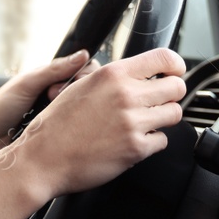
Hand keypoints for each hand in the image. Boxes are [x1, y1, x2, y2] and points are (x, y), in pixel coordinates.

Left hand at [0, 49, 100, 151]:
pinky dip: (72, 125)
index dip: (82, 73)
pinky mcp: (60, 132)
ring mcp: (60, 113)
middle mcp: (58, 93)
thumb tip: (83, 54)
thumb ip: (54, 70)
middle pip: (87, 86)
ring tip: (51, 113)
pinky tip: (61, 127)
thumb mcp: (26, 84)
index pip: (82, 67)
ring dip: (73, 108)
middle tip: (53, 97)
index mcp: (50, 77)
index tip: (68, 82)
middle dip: (76, 90)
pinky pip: (77, 126)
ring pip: (84, 107)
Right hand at [10, 47, 186, 200]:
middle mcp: (125, 95)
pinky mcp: (136, 148)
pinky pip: (162, 140)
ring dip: (162, 119)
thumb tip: (138, 75)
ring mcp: (133, 122)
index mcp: (112, 75)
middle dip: (171, 95)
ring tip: (144, 123)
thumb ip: (111, 79)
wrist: (42, 159)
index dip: (175, 67)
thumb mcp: (79, 87)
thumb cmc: (55, 126)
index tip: (174, 73)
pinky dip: (151, 142)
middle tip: (159, 102)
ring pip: (174, 114)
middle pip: (176, 87)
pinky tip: (133, 141)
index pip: (164, 59)